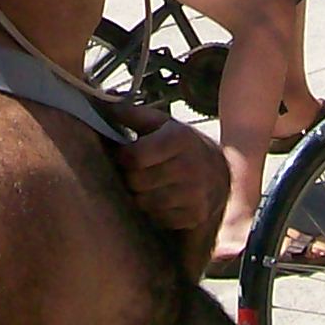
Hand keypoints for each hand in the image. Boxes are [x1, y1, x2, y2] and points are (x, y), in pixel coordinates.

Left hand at [108, 100, 227, 240]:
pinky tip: (163, 199)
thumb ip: (133, 115)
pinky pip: (160, 218)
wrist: (221, 170)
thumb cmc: (182, 145)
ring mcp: (195, 193)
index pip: (134, 157)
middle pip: (137, 182)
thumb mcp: (162, 123)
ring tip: (149, 184)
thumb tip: (104, 106)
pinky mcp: (196, 215)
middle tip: (136, 172)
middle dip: (131, 177)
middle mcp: (190, 166)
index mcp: (179, 138)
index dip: (123, 157)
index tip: (126, 155)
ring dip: (141, 196)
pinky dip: (156, 211)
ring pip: (145, 203)